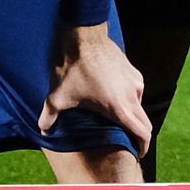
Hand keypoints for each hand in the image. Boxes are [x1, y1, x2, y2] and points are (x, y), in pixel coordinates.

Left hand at [44, 23, 153, 148]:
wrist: (85, 36)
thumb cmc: (74, 67)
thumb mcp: (58, 95)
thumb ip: (49, 117)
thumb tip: (43, 131)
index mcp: (120, 107)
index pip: (143, 133)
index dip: (143, 147)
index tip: (138, 153)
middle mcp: (133, 96)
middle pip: (145, 123)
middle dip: (139, 135)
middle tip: (129, 142)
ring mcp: (135, 83)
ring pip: (139, 106)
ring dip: (132, 114)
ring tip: (116, 117)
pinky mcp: (134, 72)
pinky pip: (135, 91)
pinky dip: (128, 99)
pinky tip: (113, 97)